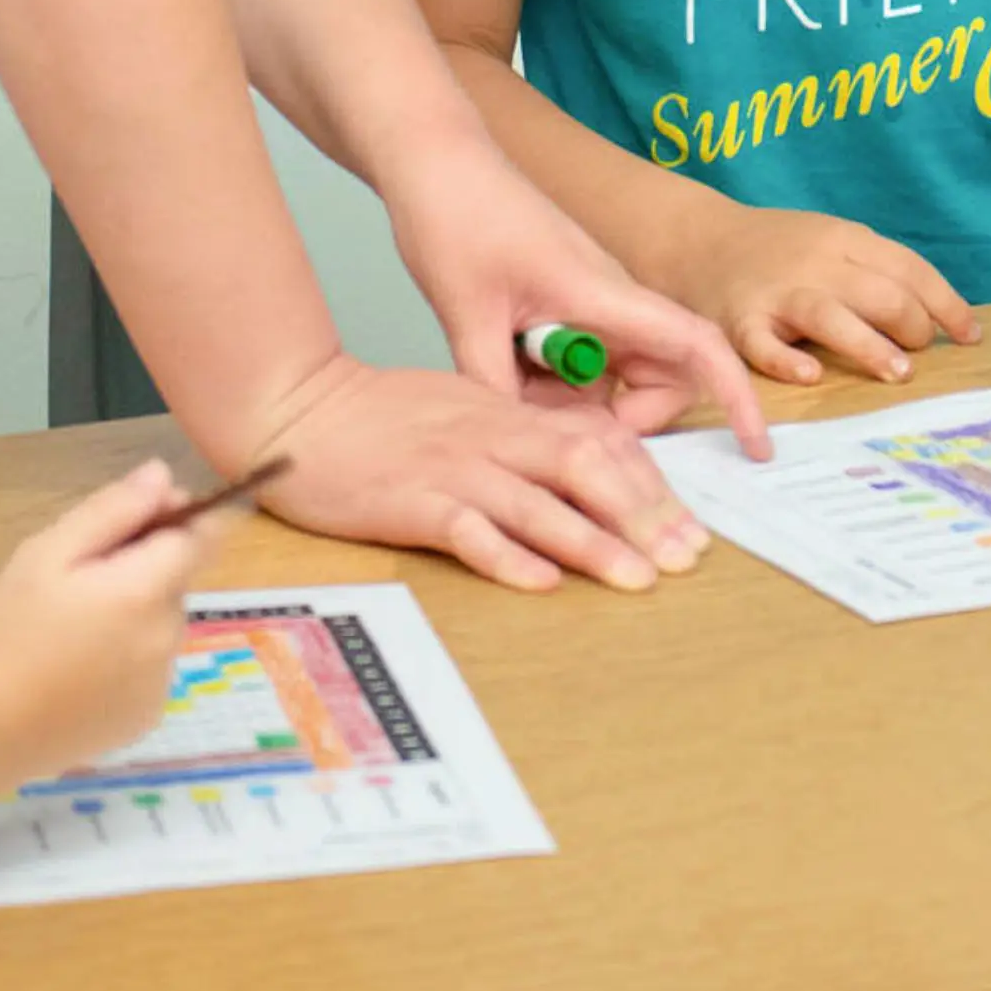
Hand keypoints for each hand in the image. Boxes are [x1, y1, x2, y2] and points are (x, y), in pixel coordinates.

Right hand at [0, 462, 203, 785]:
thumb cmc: (7, 631)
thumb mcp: (47, 552)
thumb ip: (112, 510)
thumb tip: (163, 476)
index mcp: (145, 592)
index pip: (202, 537)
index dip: (176, 518)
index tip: (137, 520)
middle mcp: (166, 639)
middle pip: (176, 580)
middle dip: (144, 568)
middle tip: (78, 581)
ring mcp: (160, 685)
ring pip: (163, 624)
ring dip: (136, 612)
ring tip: (72, 628)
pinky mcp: (146, 719)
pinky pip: (151, 667)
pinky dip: (129, 657)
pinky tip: (80, 667)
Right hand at [251, 352, 719, 598]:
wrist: (301, 408)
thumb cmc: (380, 416)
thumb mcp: (461, 408)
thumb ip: (517, 435)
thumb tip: (581, 466)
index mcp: (507, 415)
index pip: (597, 443)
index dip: (650, 485)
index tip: (689, 526)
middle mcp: (491, 438)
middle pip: (585, 468)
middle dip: (643, 515)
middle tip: (687, 558)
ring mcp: (453, 470)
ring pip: (539, 502)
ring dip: (594, 542)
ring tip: (640, 578)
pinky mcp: (412, 502)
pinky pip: (469, 531)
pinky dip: (509, 556)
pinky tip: (542, 582)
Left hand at [382, 129, 770, 457]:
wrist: (433, 158)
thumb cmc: (456, 216)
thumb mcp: (467, 315)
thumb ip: (499, 390)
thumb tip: (524, 452)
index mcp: (604, 292)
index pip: (695, 345)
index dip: (736, 395)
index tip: (756, 446)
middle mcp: (610, 297)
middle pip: (663, 375)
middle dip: (629, 418)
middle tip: (561, 434)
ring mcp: (589, 297)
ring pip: (617, 373)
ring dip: (581, 402)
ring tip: (513, 393)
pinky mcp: (565, 299)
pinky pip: (584, 358)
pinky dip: (556, 382)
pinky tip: (503, 371)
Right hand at [658, 201, 979, 387]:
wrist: (696, 240)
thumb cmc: (776, 250)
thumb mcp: (829, 241)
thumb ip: (875, 272)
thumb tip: (939, 318)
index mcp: (845, 239)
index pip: (910, 269)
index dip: (946, 304)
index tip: (970, 337)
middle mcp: (816, 263)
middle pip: (880, 292)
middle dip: (913, 327)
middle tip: (919, 358)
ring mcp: (777, 293)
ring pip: (831, 315)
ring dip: (869, 344)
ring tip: (898, 373)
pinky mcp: (740, 322)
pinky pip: (765, 345)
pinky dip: (788, 360)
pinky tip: (811, 375)